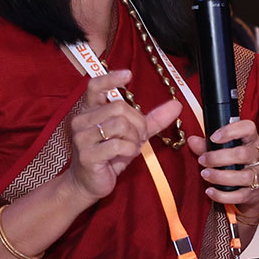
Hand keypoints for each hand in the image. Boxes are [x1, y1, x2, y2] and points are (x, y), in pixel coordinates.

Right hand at [64, 70, 182, 203]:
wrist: (89, 183)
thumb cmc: (109, 156)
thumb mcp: (132, 135)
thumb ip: (152, 119)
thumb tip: (176, 105)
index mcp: (90, 111)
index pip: (95, 86)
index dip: (110, 78)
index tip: (128, 74)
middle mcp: (82, 120)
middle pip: (119, 107)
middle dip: (138, 123)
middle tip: (139, 137)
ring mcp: (82, 138)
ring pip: (120, 125)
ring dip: (134, 139)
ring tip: (130, 147)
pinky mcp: (87, 155)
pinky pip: (118, 145)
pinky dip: (129, 150)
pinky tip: (125, 155)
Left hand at [187, 118, 258, 222]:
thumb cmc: (242, 164)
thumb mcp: (230, 150)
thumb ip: (209, 146)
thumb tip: (192, 141)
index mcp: (252, 141)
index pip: (248, 129)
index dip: (231, 131)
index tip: (213, 138)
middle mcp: (258, 157)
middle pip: (243, 154)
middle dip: (218, 157)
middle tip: (203, 160)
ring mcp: (258, 176)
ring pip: (243, 176)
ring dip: (219, 176)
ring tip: (205, 174)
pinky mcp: (253, 193)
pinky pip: (239, 196)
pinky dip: (222, 195)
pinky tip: (210, 191)